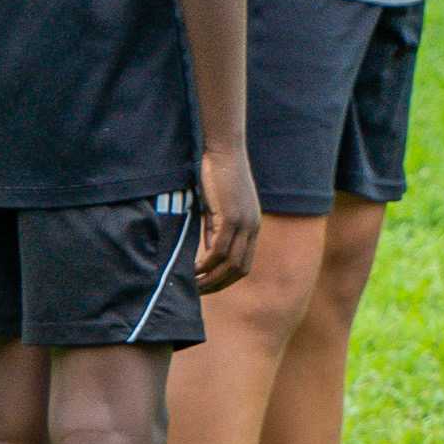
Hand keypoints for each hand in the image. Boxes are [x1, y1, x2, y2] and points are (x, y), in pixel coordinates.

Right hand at [191, 150, 263, 289]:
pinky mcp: (231, 217)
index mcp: (252, 226)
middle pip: (239, 269)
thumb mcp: (217, 209)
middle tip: (197, 293)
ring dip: (210, 279)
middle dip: (218, 285)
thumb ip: (215, 230)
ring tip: (191, 285)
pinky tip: (192, 269)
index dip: (226, 279)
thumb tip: (208, 254)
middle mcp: (252, 228)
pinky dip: (206, 264)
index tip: (207, 287)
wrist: (222, 150)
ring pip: (229, 263)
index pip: (244, 264)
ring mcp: (244, 223)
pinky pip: (219, 249)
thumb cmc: (216, 176)